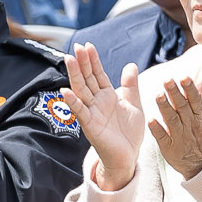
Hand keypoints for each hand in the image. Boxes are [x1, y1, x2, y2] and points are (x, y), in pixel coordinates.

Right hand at [66, 42, 145, 189]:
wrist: (128, 156)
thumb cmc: (129, 132)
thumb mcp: (134, 105)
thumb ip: (131, 86)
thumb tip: (131, 65)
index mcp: (107, 95)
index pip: (98, 74)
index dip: (93, 60)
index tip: (88, 45)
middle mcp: (97, 101)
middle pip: (87, 78)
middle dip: (82, 63)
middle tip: (76, 46)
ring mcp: (92, 113)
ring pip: (81, 91)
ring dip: (74, 76)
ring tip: (69, 59)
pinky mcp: (90, 126)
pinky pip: (81, 112)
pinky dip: (73, 102)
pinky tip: (66, 91)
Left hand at [149, 74, 201, 179]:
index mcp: (201, 116)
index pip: (195, 99)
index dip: (190, 88)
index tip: (184, 77)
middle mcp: (191, 125)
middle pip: (182, 107)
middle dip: (175, 93)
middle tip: (167, 80)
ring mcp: (180, 137)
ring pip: (172, 121)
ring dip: (165, 108)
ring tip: (158, 96)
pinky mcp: (170, 148)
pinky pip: (163, 138)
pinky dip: (157, 130)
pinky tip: (151, 120)